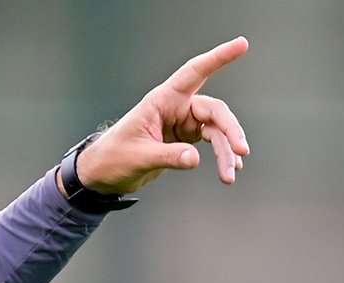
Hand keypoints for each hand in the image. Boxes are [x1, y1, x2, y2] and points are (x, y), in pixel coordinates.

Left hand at [75, 37, 252, 195]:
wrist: (102, 174)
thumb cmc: (112, 157)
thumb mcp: (138, 157)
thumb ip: (167, 157)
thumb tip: (194, 158)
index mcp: (161, 100)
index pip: (194, 72)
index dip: (218, 58)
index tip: (241, 45)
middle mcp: (175, 107)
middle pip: (214, 110)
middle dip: (230, 130)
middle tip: (241, 150)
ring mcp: (182, 123)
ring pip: (216, 130)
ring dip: (226, 151)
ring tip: (230, 176)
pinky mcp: (184, 139)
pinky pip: (211, 142)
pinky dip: (221, 155)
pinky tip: (228, 169)